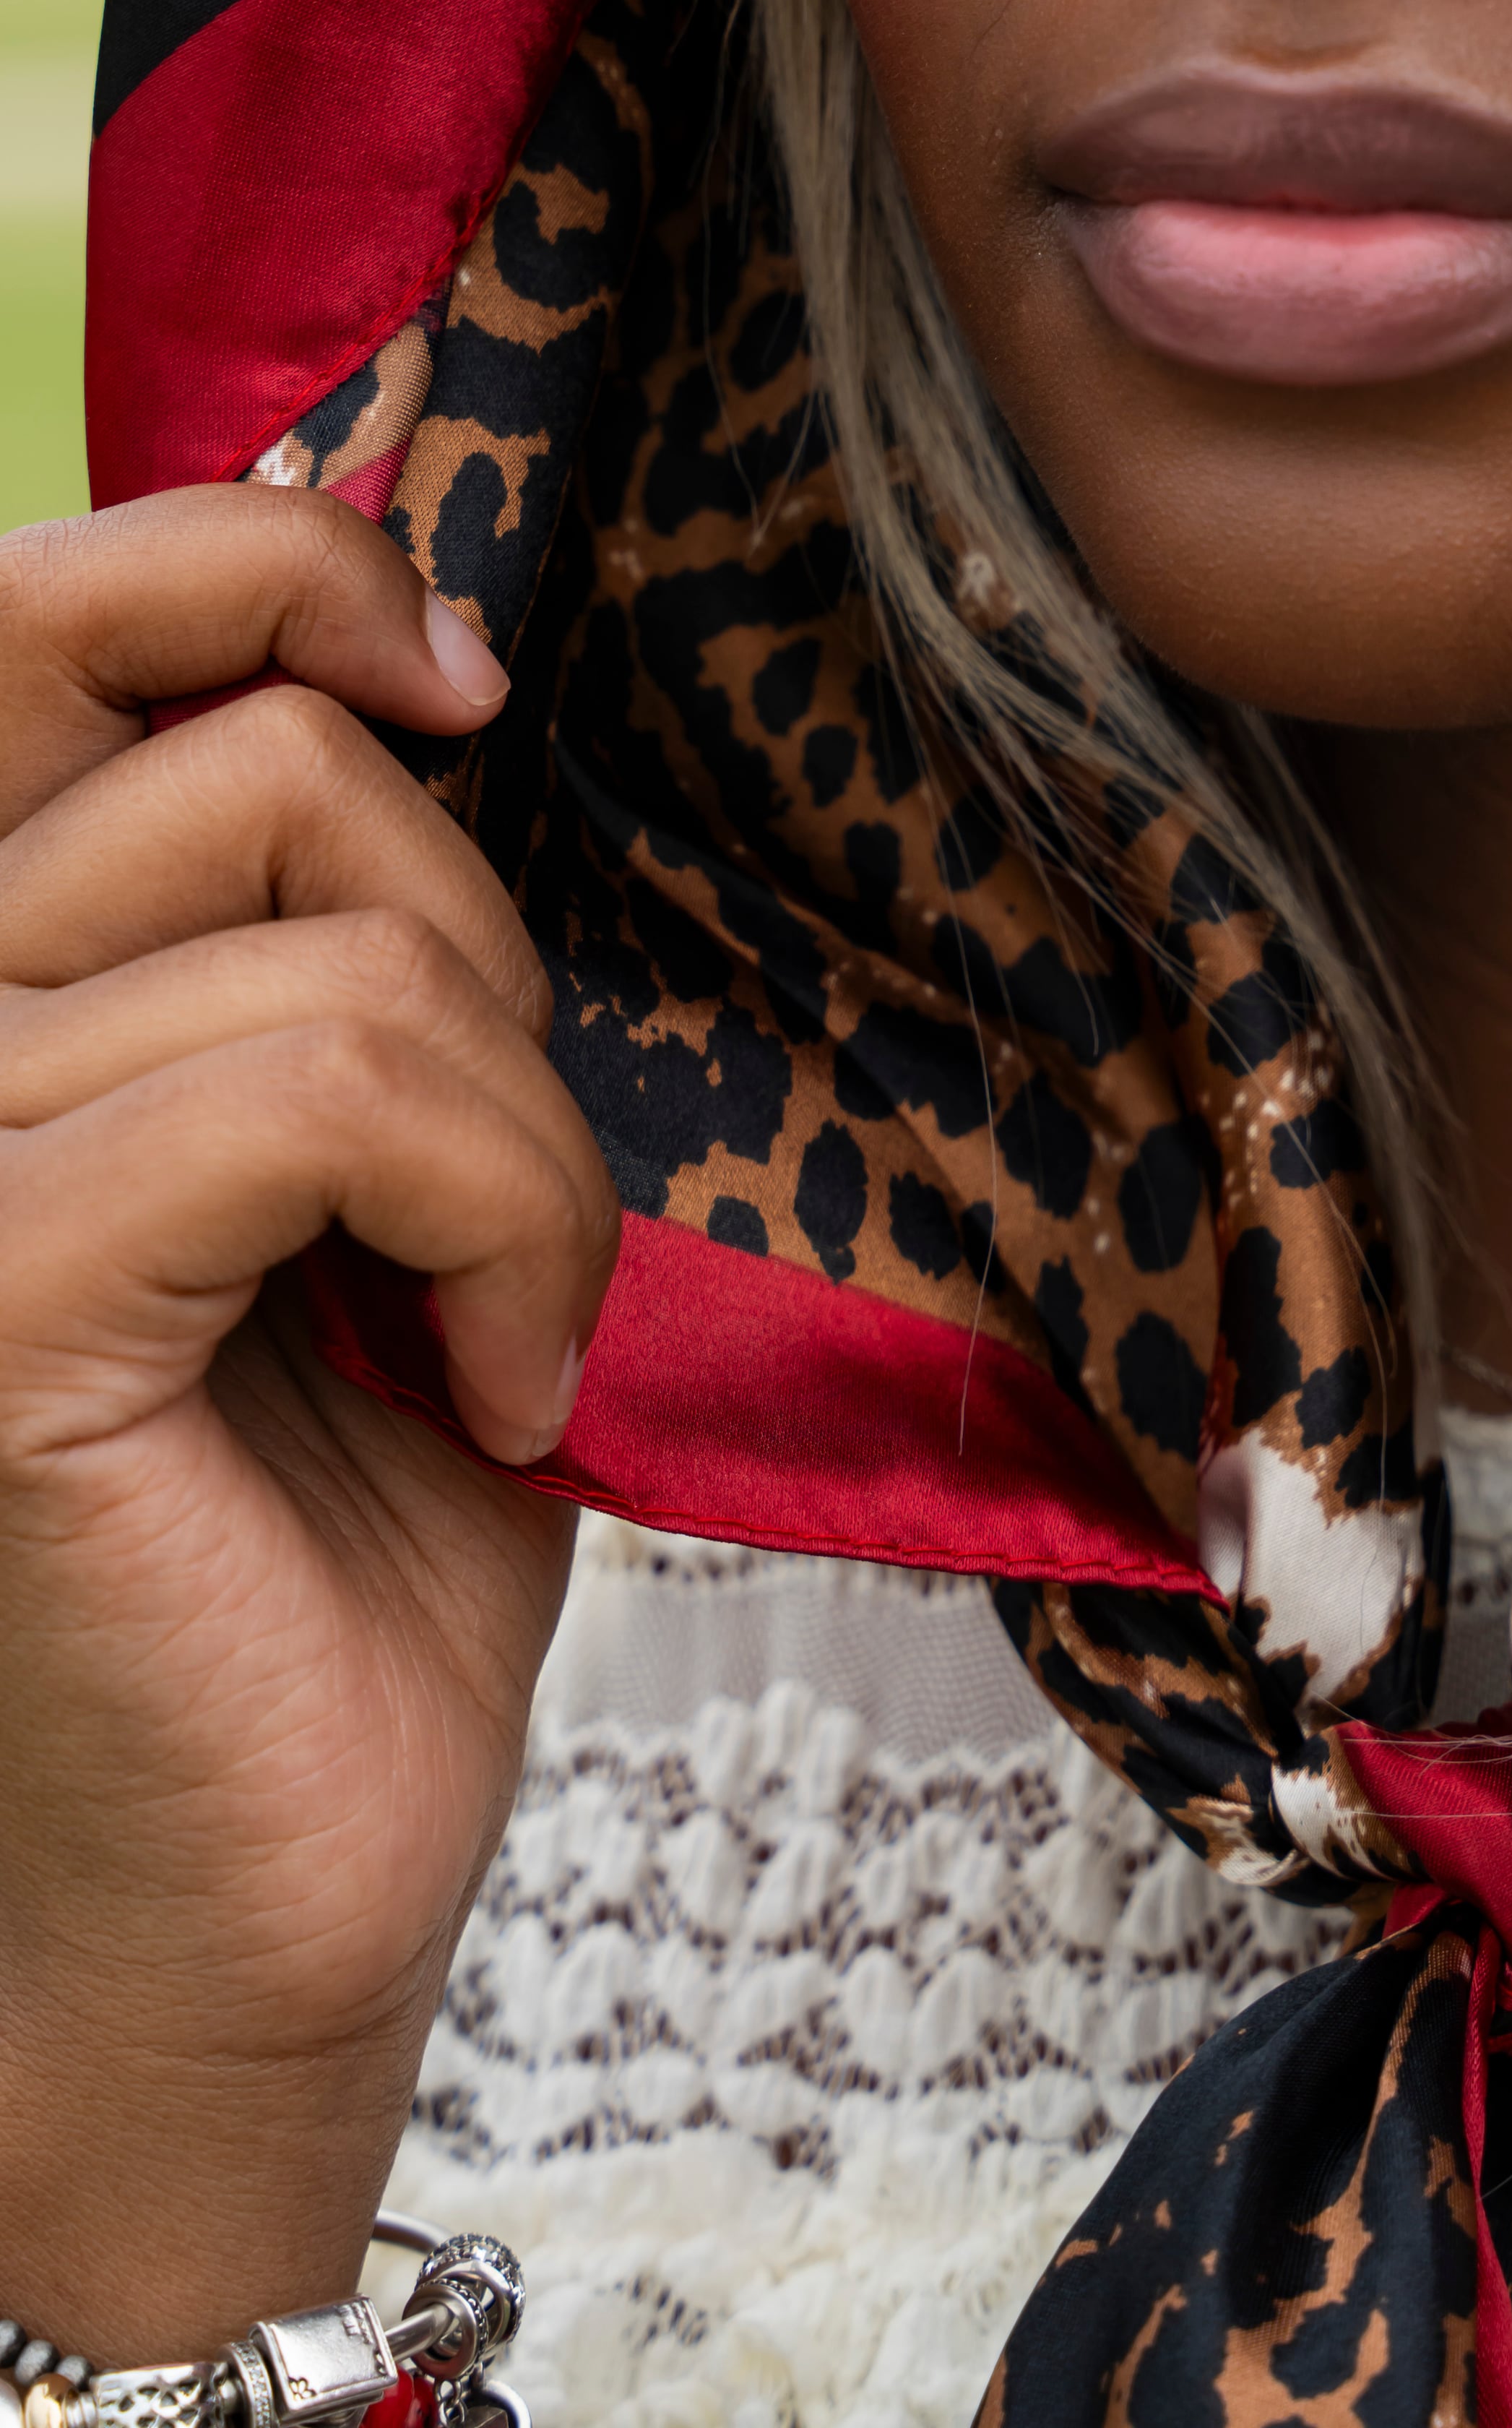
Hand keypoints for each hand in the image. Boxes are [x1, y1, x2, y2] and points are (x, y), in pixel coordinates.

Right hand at [0, 493, 615, 2361]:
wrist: (279, 1894)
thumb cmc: (339, 1527)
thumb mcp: (367, 1133)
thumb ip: (338, 904)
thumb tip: (421, 622)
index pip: (46, 605)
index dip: (271, 561)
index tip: (454, 680)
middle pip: (248, 746)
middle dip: (460, 917)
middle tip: (482, 1149)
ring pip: (340, 934)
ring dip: (521, 1126)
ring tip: (499, 1315)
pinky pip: (334, 1089)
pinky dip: (509, 1222)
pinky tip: (498, 1390)